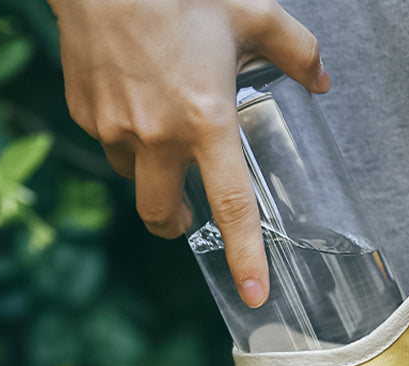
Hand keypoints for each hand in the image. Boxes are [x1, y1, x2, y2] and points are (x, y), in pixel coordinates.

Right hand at [48, 0, 329, 306]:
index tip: (253, 295)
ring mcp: (115, 128)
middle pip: (163, 216)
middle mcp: (157, 136)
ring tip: (162, 137)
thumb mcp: (251, 10)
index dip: (245, 257)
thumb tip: (322, 79)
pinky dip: (125, 135)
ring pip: (133, 178)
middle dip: (178, 225)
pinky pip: (109, 143)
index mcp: (206, 120)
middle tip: (190, 214)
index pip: (232, 207)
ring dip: (151, 175)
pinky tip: (134, 98)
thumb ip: (296, 50)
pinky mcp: (86, 113)